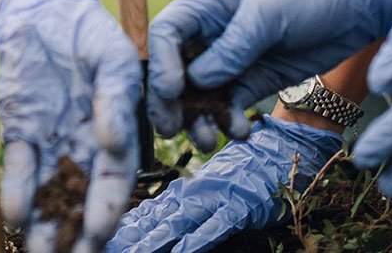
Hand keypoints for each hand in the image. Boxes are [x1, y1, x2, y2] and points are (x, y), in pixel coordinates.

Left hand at [0, 0, 141, 252]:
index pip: (113, 182)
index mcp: (114, 134)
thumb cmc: (90, 32)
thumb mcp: (113, 60)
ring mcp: (49, 142)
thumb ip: (115, 100)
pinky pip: (18, 167)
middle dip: (76, 233)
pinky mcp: (19, 131)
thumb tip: (112, 141)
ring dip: (44, 224)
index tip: (100, 233)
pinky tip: (14, 216)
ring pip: (48, 193)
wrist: (46, 9)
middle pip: (80, 200)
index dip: (107, 209)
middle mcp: (82, 147)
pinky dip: (16, 191)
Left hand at [106, 117, 342, 252]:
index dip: (129, 226)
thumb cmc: (252, 166)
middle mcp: (196, 193)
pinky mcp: (239, 209)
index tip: (108, 237)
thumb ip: (188, 197)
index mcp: (189, 188)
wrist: (284, 148)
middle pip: (156, 220)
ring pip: (177, 225)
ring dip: (152, 242)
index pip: (152, 211)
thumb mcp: (214, 181)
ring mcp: (216, 201)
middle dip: (132, 237)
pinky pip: (213, 228)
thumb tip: (159, 213)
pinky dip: (194, 240)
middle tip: (106, 246)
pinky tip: (177, 250)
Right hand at [146, 0, 391, 146]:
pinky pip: (230, 106)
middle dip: (170, 102)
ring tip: (207, 139)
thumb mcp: (269, 11)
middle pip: (174, 70)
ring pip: (200, 95)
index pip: (166, 32)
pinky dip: (230, 122)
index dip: (160, 63)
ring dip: (198, 119)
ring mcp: (232, 60)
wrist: (359, 4)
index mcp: (207, 4)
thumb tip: (197, 80)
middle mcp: (212, 33)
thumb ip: (232, 46)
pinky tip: (240, 131)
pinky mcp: (255, 81)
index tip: (172, 91)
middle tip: (172, 129)